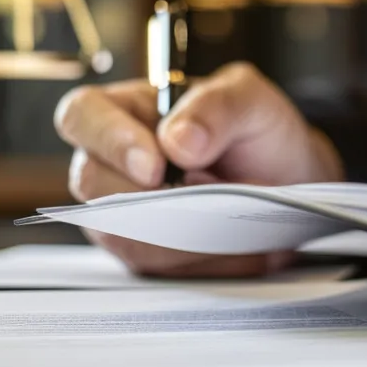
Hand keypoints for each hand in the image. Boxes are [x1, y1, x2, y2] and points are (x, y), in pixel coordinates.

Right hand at [54, 62, 343, 276]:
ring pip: (121, 234)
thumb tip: (180, 141)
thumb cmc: (257, 133)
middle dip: (148, 198)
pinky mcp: (144, 251)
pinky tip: (232, 246)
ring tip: (228, 221)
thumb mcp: (250, 100)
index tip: (155, 166)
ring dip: (178, 234)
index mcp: (127, 108)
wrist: (284, 181)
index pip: (82, 114)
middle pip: (92, 182)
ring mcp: (122, 210)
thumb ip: (216, 107)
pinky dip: (197, 260)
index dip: (109, 141)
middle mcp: (113, 160)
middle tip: (205, 200)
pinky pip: (154, 266)